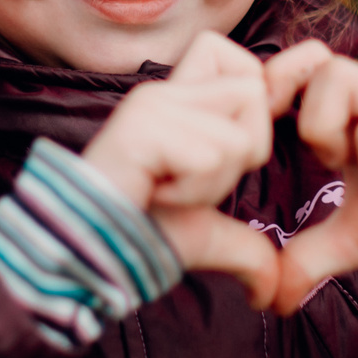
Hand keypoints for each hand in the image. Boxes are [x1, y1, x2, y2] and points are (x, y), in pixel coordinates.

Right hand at [81, 33, 333, 308]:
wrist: (84, 257)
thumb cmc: (139, 238)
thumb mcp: (207, 237)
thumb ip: (248, 247)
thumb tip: (272, 296)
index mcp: (179, 102)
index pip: (244, 62)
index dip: (263, 95)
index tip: (244, 147)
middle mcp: (164, 93)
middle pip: (253, 94)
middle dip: (243, 154)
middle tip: (193, 180)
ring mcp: (151, 107)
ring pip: (237, 136)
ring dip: (213, 183)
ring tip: (169, 191)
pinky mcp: (141, 129)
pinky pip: (209, 157)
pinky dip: (192, 192)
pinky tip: (156, 194)